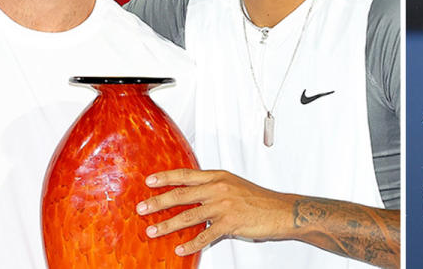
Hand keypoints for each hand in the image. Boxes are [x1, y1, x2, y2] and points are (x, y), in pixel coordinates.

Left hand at [137, 169, 293, 255]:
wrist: (281, 210)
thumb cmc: (258, 199)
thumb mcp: (234, 185)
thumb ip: (213, 188)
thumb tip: (192, 195)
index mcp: (219, 177)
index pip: (186, 175)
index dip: (166, 177)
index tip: (149, 181)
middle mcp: (219, 188)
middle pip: (181, 194)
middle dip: (158, 202)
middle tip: (142, 208)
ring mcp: (224, 205)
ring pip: (188, 215)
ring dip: (167, 225)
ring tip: (153, 231)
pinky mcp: (230, 223)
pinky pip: (205, 236)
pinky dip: (191, 244)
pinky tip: (180, 248)